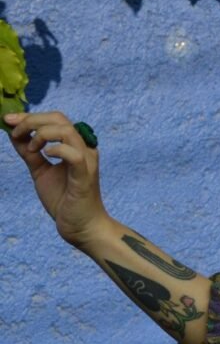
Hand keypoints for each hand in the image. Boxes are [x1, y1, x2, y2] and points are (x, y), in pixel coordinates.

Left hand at [4, 111, 110, 248]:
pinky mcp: (85, 177)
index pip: (55, 119)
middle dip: (32, 121)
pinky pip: (74, 155)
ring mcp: (87, 162)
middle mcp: (84, 150)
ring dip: (41, 134)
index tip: (8, 120)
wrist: (80, 226)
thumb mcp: (40, 171)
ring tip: (31, 149)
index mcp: (75, 147)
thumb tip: (14, 132)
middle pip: (60, 119)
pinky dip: (56, 149)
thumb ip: (29, 152)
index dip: (29, 116)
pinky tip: (46, 155)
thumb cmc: (65, 200)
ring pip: (67, 131)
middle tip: (15, 131)